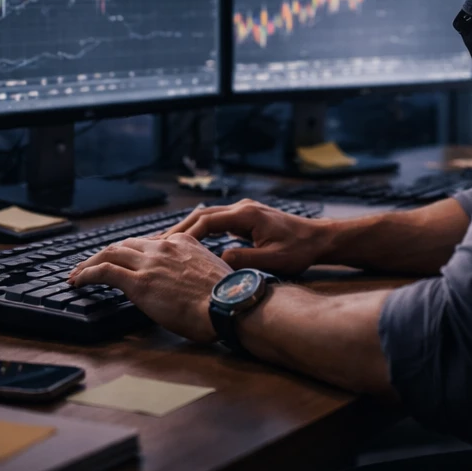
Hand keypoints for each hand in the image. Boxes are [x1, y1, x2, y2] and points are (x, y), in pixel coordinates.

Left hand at [67, 234, 230, 342]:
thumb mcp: (212, 271)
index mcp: (182, 242)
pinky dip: (87, 273)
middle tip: (93, 265)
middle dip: (106, 254)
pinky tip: (78, 281)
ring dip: (90, 263)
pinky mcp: (138, 282)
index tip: (123, 262)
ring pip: (110, 253)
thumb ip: (194, 268)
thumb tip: (187, 281)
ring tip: (79, 273)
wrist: (228, 304)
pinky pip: (104, 271)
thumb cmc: (226, 297)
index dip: (131, 253)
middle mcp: (163, 247)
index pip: (148, 243)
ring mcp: (150, 263)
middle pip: (125, 245)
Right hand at [159, 198, 333, 275]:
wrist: (318, 239)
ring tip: (163, 244)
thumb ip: (245, 261)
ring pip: (206, 219)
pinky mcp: (245, 219)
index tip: (167, 249)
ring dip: (186, 230)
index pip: (206, 222)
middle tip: (152, 244)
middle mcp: (241, 208)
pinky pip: (216, 223)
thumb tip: (217, 262)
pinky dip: (199, 232)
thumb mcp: (273, 260)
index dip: (185, 235)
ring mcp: (243, 212)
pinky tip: (188, 244)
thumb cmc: (299, 250)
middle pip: (201, 216)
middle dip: (177, 230)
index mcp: (246, 215)